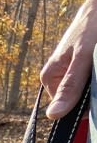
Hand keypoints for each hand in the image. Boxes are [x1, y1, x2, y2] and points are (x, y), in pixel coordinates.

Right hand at [41, 0, 96, 118]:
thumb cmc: (91, 27)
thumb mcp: (82, 58)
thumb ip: (70, 86)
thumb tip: (52, 115)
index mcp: (49, 78)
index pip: (66, 108)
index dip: (83, 104)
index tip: (95, 89)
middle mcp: (56, 79)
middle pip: (75, 100)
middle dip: (90, 93)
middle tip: (95, 72)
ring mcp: (68, 74)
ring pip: (84, 93)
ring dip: (94, 86)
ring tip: (95, 65)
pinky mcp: (79, 70)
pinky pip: (88, 84)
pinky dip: (95, 80)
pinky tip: (96, 67)